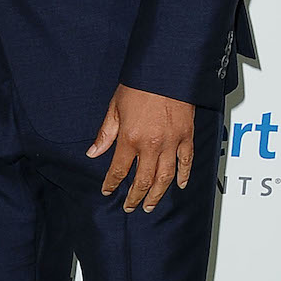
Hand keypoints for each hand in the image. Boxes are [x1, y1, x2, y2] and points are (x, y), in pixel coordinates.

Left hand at [87, 84, 194, 211]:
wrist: (164, 72)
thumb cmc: (138, 87)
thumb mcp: (114, 108)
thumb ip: (105, 134)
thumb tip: (93, 153)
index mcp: (130, 138)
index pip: (119, 170)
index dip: (112, 184)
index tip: (108, 192)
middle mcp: (151, 145)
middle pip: (143, 180)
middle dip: (135, 196)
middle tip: (130, 207)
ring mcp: (172, 143)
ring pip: (165, 177)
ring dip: (158, 194)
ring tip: (151, 205)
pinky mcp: (186, 137)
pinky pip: (186, 162)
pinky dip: (183, 176)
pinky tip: (179, 185)